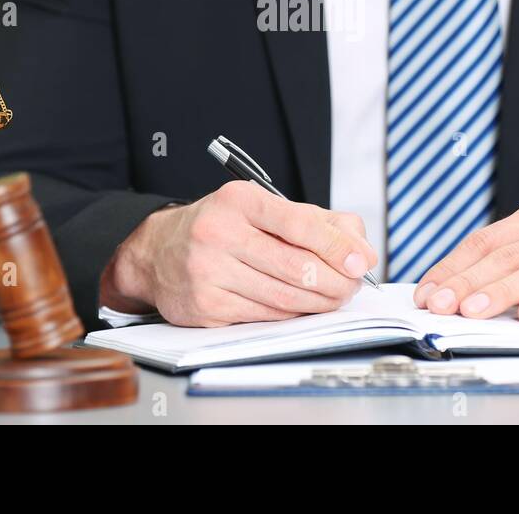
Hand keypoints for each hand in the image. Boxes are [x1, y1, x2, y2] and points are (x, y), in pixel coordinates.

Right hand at [100, 181, 378, 326]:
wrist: (158, 252)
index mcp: (239, 201)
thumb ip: (317, 222)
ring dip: (318, 302)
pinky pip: (264, 317)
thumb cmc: (221, 227)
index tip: (360, 262)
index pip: (297, 223)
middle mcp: (219, 234)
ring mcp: (209, 273)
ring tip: (334, 297)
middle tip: (351, 285)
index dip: (335, 246)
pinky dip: (291, 315)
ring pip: (283, 297)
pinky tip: (301, 306)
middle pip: (295, 267)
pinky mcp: (205, 308)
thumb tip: (359, 249)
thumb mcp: (263, 208)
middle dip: (334, 282)